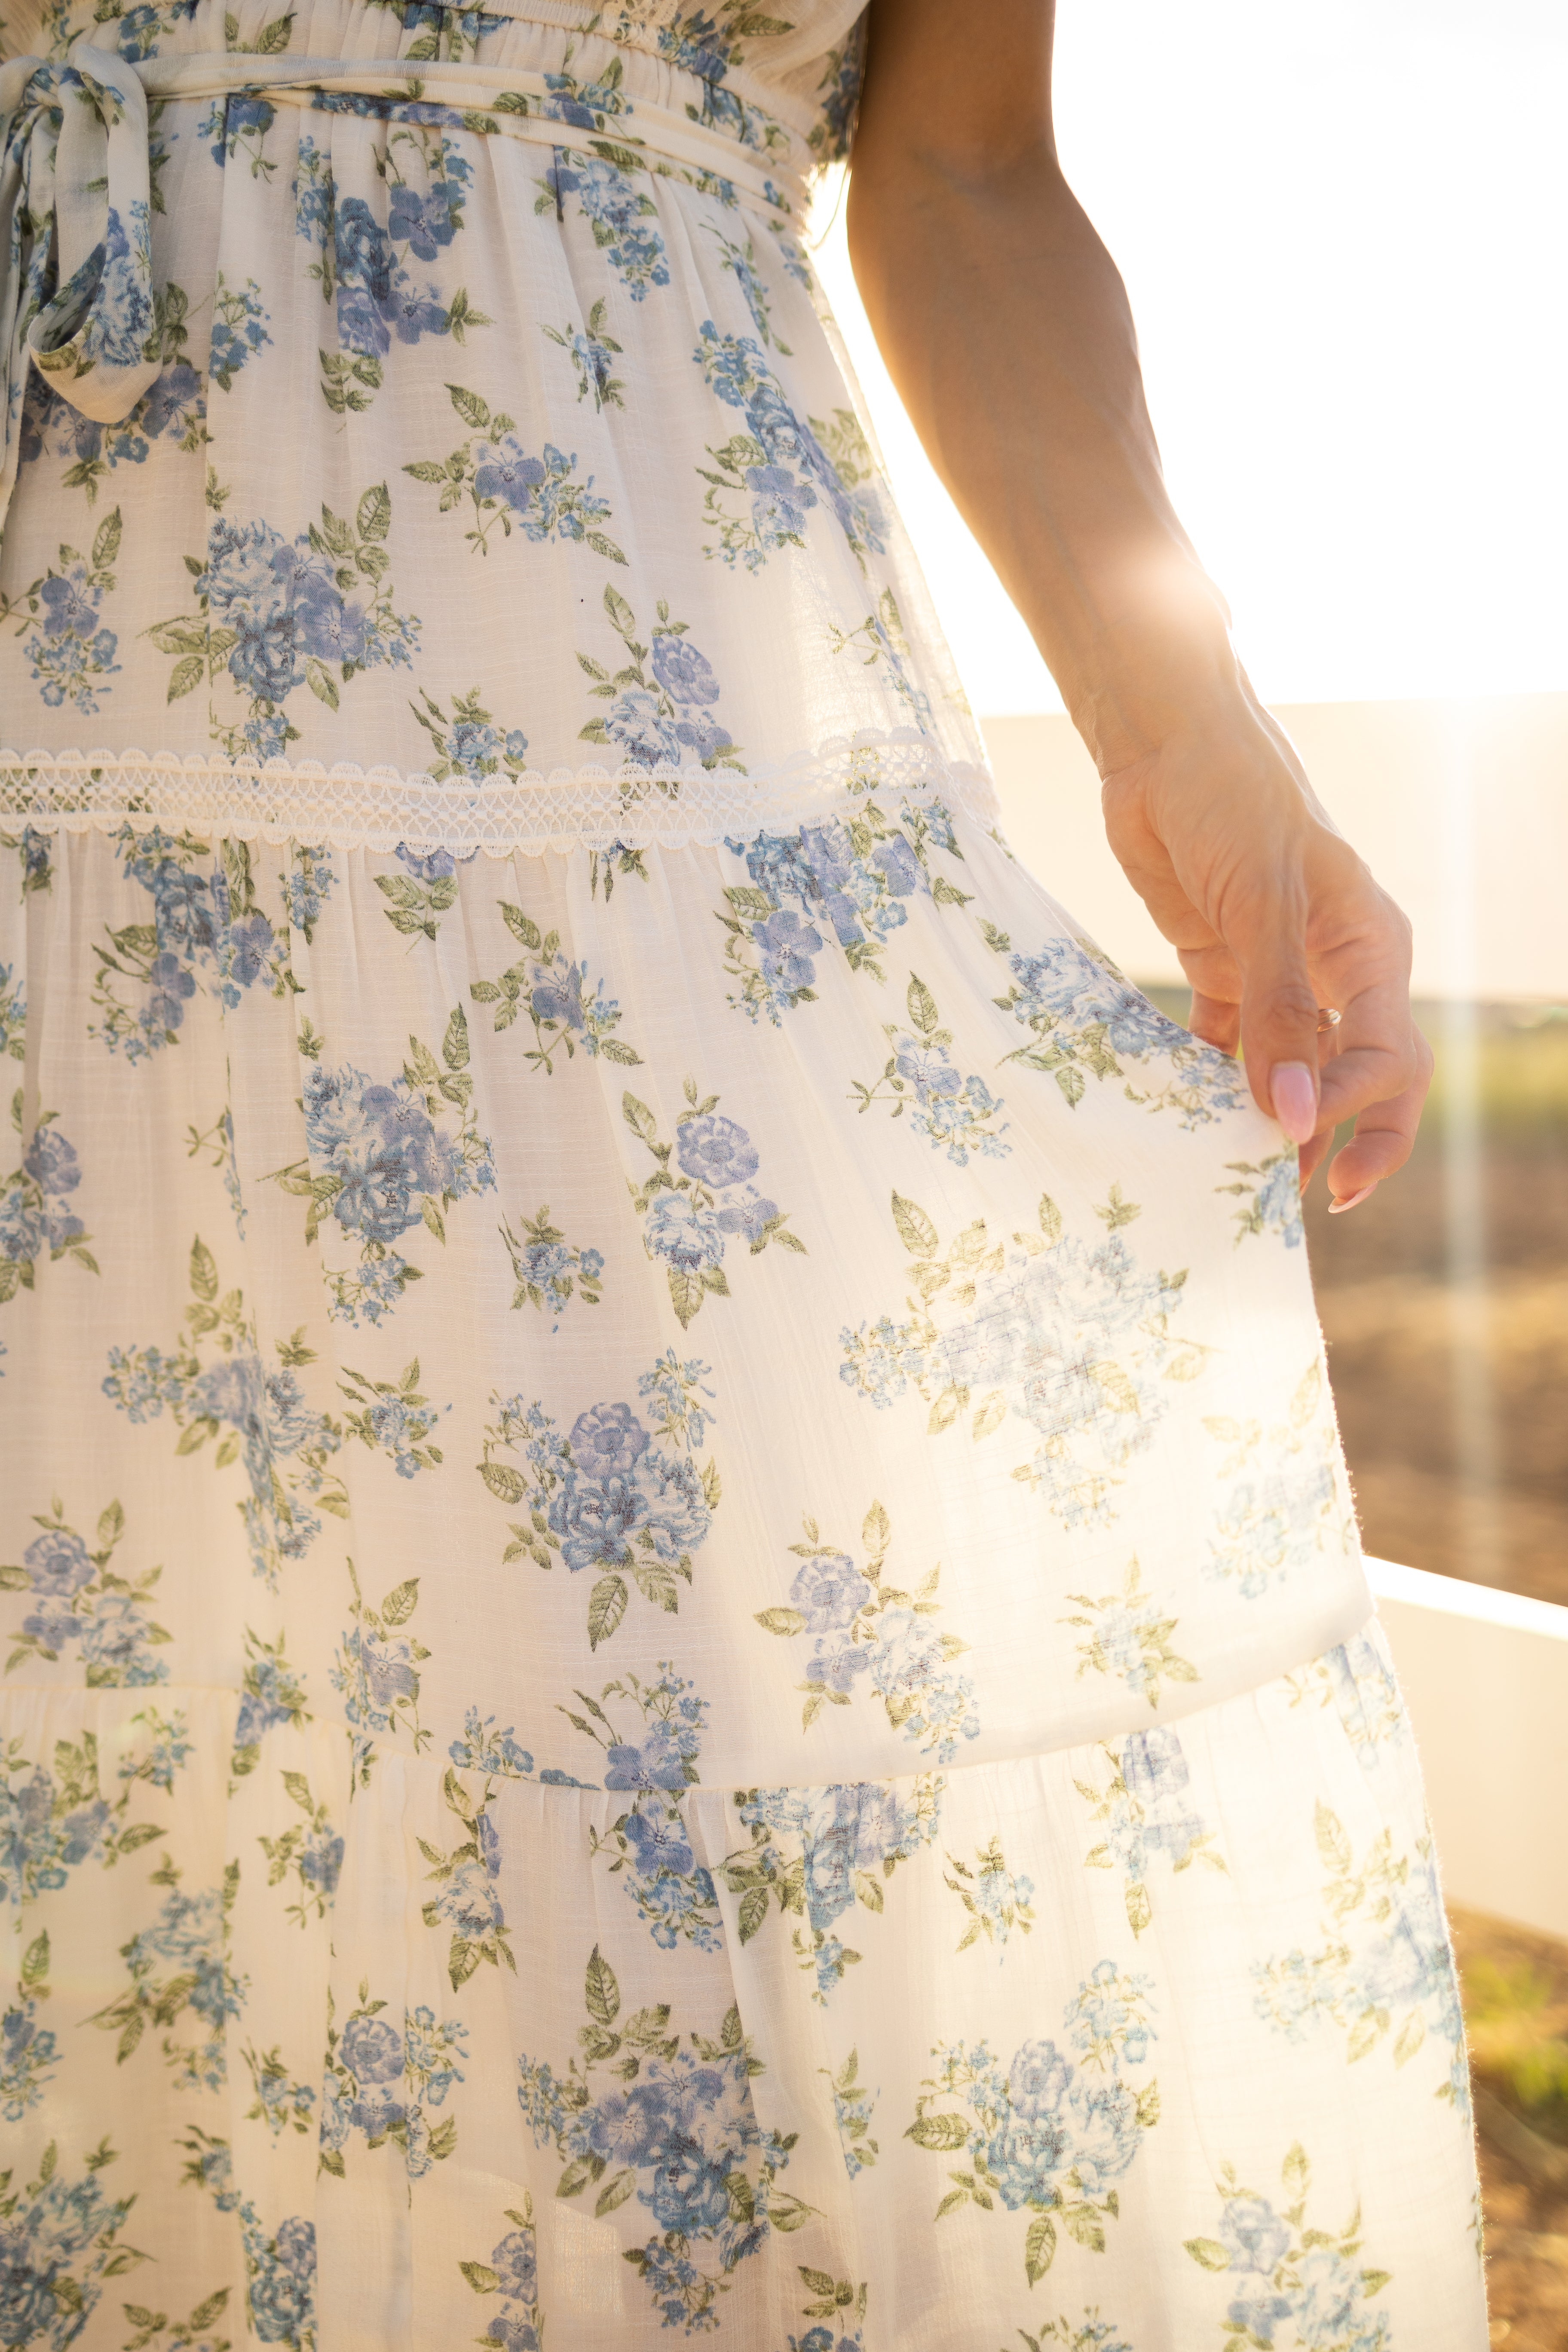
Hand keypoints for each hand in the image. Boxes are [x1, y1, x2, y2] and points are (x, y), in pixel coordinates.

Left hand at [1099, 700, 1431, 1202]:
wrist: (1162, 740)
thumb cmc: (1229, 796)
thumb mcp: (1261, 903)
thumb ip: (1277, 1009)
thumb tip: (1293, 1114)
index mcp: (1370, 948)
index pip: (1389, 1056)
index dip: (1360, 1115)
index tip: (1304, 1152)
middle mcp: (1334, 968)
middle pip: (1357, 1076)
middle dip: (1336, 1139)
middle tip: (1295, 1203)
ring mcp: (1278, 971)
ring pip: (1290, 1069)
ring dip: (1267, 1122)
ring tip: (1232, 1181)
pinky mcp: (1222, 968)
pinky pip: (1227, 1046)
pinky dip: (1209, 1083)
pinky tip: (1182, 1122)